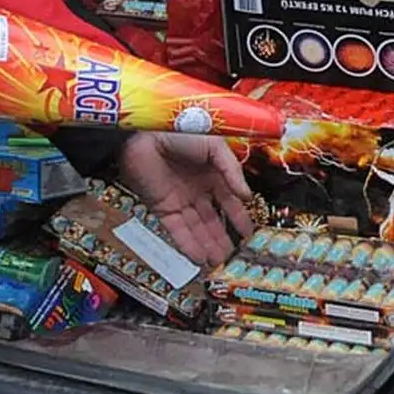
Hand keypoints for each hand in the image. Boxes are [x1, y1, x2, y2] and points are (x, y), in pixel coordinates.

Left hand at [118, 132, 254, 265]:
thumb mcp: (215, 146)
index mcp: (211, 174)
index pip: (228, 201)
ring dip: (207, 246)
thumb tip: (247, 196)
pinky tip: (199, 257)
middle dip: (222, 238)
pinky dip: (187, 244)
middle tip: (233, 256)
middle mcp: (196, 189)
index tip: (248, 234)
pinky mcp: (162, 208)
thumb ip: (232, 171)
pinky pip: (177, 229)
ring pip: (196, 229)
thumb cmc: (179, 131)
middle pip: (212, 220)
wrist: (145, 134)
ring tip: (218, 263)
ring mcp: (179, 200)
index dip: (238, 218)